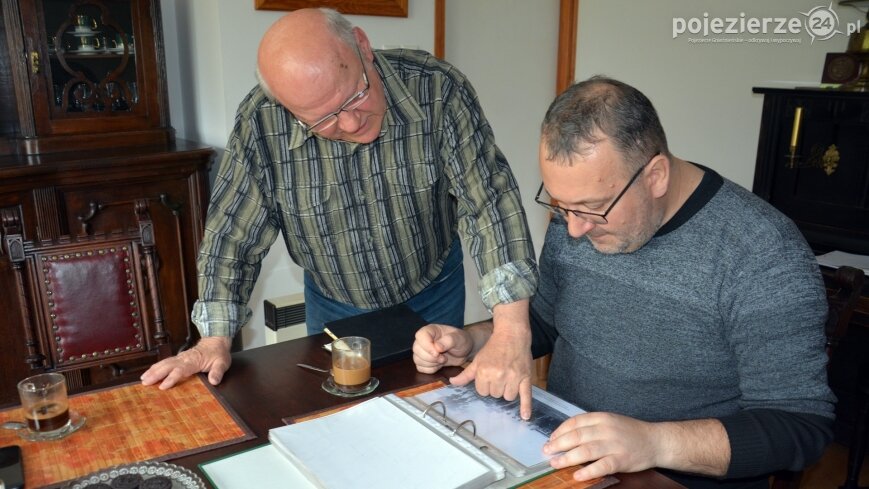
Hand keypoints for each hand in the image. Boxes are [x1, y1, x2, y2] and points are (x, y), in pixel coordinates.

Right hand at [140, 336, 232, 389]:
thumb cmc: (218, 353)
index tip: (163, 386)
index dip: (171, 378)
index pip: (181, 370)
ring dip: (153, 370)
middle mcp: (184, 358)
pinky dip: (155, 367)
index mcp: (194, 361)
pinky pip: (165, 362)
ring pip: (164, 363)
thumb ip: (218, 372)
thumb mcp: (222, 363)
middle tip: (145, 383)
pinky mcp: (178, 358)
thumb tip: (214, 381)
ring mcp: (180, 358)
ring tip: (143, 379)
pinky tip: (148, 373)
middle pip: (168, 366)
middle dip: (156, 374)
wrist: (216, 341)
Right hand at [413, 324, 472, 373]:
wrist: (464, 351)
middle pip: (416, 349)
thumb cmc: (461, 341)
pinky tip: (439, 365)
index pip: (420, 336)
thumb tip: (437, 347)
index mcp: (430, 330)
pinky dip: (430, 369)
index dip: (426, 346)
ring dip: (431, 364)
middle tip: (443, 358)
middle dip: (430, 357)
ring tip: (443, 360)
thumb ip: (449, 341)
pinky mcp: (424, 362)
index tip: (437, 353)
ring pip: (417, 360)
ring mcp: (423, 351)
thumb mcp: (459, 338)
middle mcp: (424, 340)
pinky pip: (420, 368)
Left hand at [450, 300, 532, 418]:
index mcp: (484, 372)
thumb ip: (466, 374)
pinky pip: (526, 395)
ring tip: (508, 379)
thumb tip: (452, 382)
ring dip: (507, 391)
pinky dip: (526, 406)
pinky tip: (525, 416)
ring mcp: (513, 378)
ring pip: (508, 397)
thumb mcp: (477, 360)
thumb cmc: (493, 347)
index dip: (485, 385)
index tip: (489, 376)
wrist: (512, 335)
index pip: (482, 392)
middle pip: (495, 395)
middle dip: (496, 387)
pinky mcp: (525, 378)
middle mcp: (498, 376)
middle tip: (499, 375)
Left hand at [543, 412, 659, 480]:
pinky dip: (587, 471)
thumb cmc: (631, 432)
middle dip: (558, 444)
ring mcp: (614, 444)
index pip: (575, 422)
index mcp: (602, 417)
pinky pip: (601, 466)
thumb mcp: (610, 421)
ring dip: (567, 458)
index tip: (551, 439)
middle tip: (547, 451)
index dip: (560, 431)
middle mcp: (606, 429)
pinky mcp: (621, 459)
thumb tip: (568, 436)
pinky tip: (577, 475)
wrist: (656, 441)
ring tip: (555, 463)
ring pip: (585, 450)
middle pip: (577, 436)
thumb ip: (592, 426)